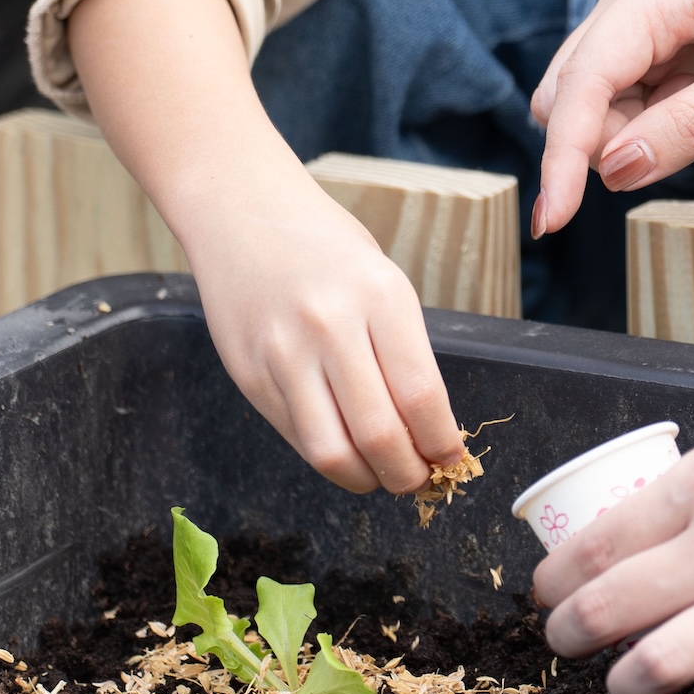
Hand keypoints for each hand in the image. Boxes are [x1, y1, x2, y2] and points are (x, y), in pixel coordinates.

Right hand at [67, 0, 466, 494]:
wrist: (241, 213)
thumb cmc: (326, 248)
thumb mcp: (384, 284)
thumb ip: (405, 355)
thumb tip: (430, 433)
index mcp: (380, 298)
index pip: (422, 398)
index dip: (442, 444)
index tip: (452, 458)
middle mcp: (330, 327)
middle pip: (380, 436)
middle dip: (409, 475)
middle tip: (419, 479)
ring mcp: (282, 354)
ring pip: (332, 453)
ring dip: (366, 480)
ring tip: (381, 475)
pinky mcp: (248, 375)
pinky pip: (296, 438)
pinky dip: (328, 457)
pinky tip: (345, 451)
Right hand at [527, 0, 693, 236]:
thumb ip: (692, 127)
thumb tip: (615, 171)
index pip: (581, 83)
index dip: (563, 157)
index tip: (551, 222)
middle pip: (570, 93)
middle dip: (604, 142)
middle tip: (691, 142)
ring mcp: (645, 14)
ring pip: (593, 101)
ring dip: (631, 134)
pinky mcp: (662, 39)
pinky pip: (628, 100)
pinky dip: (652, 125)